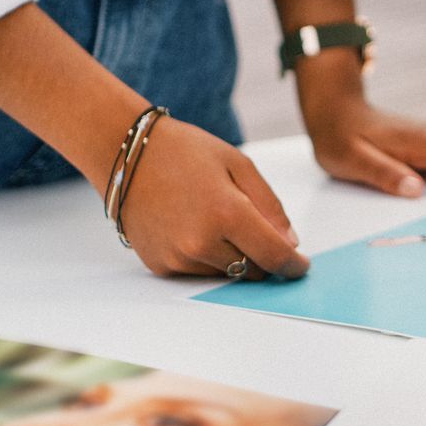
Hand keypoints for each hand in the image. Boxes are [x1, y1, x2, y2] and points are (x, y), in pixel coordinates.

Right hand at [116, 117, 308, 279]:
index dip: (293, 264)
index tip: (300, 265)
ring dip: (232, 256)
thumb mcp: (239, 165)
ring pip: (227, 273)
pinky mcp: (161, 265)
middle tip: (250, 227)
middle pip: (253, 270)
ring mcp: (178, 257)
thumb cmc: (184, 152)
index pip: (274, 256)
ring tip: (212, 218)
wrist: (125, 153)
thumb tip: (289, 242)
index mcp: (227, 214)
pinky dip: (205, 256)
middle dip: (261, 256)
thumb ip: (270, 206)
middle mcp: (201, 242)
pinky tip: (191, 226)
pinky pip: (198, 271)